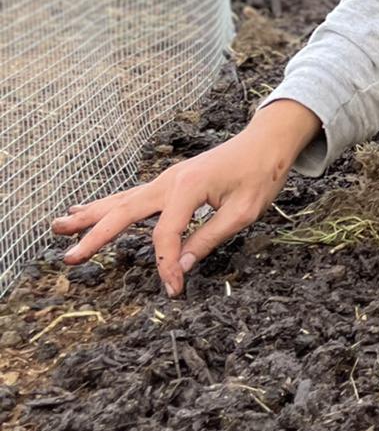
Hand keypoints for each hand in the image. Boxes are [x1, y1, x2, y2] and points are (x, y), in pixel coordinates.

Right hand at [50, 105, 314, 296]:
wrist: (269, 140)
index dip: (166, 266)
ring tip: (58, 226)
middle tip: (68, 258)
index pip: (166, 235)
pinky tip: (87, 209)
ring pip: (121, 200)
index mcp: (189, 187)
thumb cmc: (261, 173)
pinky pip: (132, 196)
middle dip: (95, 236)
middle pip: (125, 212)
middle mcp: (171, 181)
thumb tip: (180, 268)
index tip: (175, 290)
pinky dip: (107, 205)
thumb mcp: (244, 212)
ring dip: (90, 215)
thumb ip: (209, 238)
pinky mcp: (170, 182)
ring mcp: (168, 179)